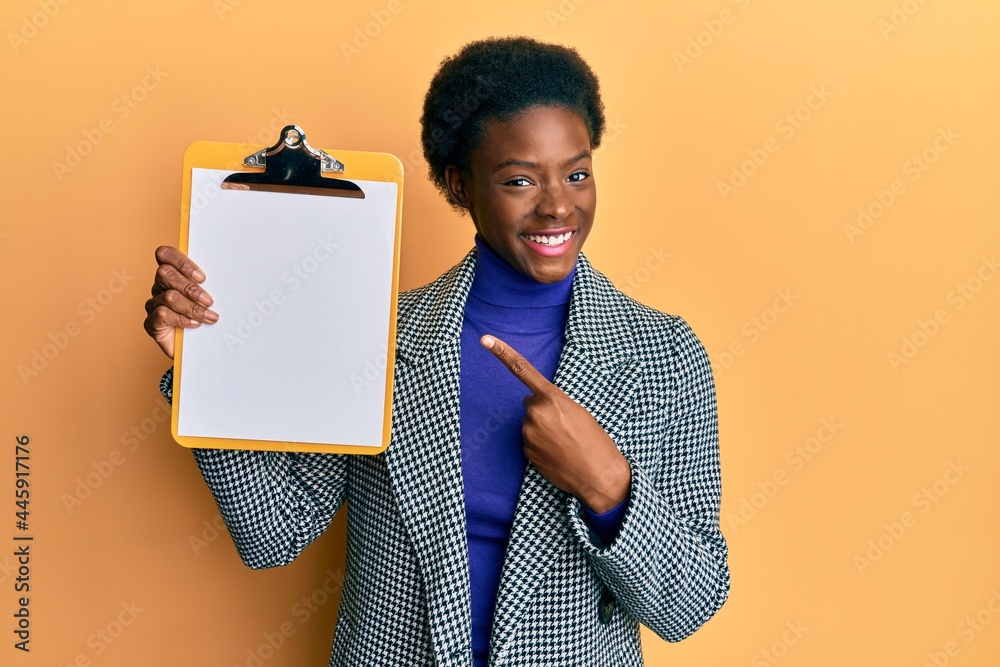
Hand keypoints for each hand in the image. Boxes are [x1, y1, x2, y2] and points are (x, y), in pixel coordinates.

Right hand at [143, 246, 217, 358]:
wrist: (199, 348)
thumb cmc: (207, 318)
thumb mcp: (210, 298)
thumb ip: (210, 285)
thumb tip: (229, 276)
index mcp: (172, 274)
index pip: (165, 255)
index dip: (181, 261)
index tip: (202, 277)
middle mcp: (160, 287)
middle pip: (165, 274)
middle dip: (191, 288)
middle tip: (209, 301)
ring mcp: (154, 304)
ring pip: (168, 296)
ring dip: (193, 307)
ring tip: (210, 317)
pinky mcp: (152, 323)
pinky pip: (162, 314)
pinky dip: (182, 319)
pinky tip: (195, 324)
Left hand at [481, 335, 630, 512]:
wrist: (598, 474)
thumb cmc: (594, 440)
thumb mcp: (578, 411)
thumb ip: (554, 403)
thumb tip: (533, 407)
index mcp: (552, 397)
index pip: (522, 369)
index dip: (502, 352)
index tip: (485, 339)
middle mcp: (535, 412)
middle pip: (530, 404)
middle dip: (542, 411)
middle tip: (564, 425)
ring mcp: (528, 433)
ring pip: (530, 424)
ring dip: (542, 430)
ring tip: (564, 441)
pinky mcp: (526, 451)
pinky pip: (530, 442)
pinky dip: (541, 446)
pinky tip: (558, 453)